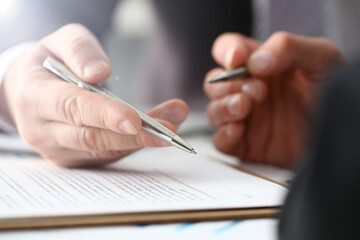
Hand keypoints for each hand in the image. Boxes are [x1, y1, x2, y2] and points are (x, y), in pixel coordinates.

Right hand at [0, 24, 188, 166]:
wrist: (27, 91)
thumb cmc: (48, 64)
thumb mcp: (60, 42)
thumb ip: (79, 50)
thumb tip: (100, 72)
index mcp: (35, 97)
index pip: (73, 108)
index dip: (105, 115)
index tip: (135, 119)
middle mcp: (42, 130)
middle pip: (93, 138)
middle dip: (135, 135)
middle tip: (171, 127)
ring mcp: (58, 149)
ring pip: (104, 150)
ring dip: (142, 140)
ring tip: (173, 123)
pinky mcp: (73, 158)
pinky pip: (107, 155)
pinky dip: (134, 145)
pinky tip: (157, 132)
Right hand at [204, 32, 343, 167]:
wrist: (345, 137)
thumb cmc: (337, 96)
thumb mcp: (321, 59)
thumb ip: (287, 48)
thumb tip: (253, 62)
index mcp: (264, 66)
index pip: (230, 50)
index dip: (227, 53)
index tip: (237, 61)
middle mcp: (251, 92)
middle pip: (215, 83)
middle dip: (228, 85)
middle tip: (257, 91)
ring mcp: (248, 120)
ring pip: (214, 111)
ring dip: (223, 107)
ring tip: (245, 107)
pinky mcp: (248, 146)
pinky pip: (221, 142)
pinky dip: (223, 135)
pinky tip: (238, 129)